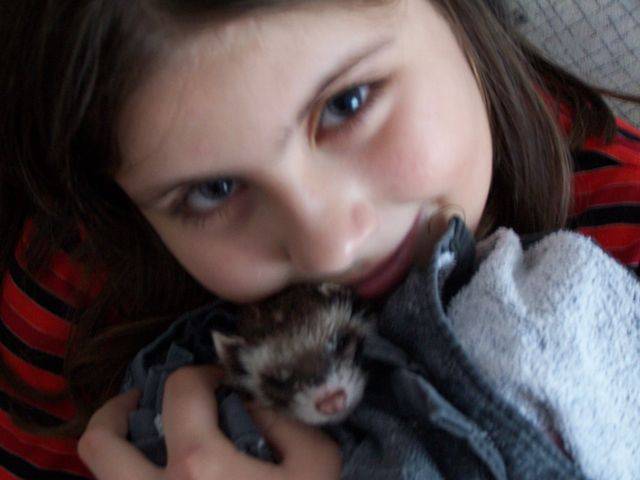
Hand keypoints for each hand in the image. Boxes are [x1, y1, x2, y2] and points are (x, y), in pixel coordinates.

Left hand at [78, 365, 341, 478]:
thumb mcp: (317, 464)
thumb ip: (284, 420)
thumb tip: (248, 402)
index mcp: (199, 463)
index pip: (181, 390)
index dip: (201, 374)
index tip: (220, 385)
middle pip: (101, 440)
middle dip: (118, 409)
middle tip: (143, 403)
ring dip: (111, 452)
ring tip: (137, 442)